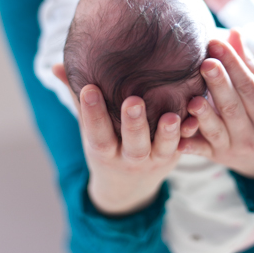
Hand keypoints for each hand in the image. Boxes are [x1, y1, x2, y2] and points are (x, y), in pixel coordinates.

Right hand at [74, 85, 197, 215]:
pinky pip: (185, 146)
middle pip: (132, 144)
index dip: (91, 113)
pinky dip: (191, 133)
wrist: (129, 187)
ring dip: (168, 133)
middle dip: (133, 124)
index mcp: (103, 150)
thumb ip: (78, 98)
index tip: (89, 88)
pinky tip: (196, 116)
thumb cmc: (106, 144)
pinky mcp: (175, 156)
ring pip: (162, 148)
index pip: (96, 132)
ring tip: (173, 115)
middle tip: (134, 101)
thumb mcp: (88, 127)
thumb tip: (57, 65)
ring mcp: (154, 159)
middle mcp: (129, 157)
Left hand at [179, 30, 253, 179]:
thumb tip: (234, 32)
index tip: (216, 43)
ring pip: (216, 131)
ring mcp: (233, 148)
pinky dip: (189, 144)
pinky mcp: (216, 157)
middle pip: (232, 107)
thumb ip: (248, 65)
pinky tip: (177, 137)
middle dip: (219, 85)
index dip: (233, 64)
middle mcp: (252, 133)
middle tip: (205, 63)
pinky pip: (201, 151)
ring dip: (203, 115)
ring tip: (193, 99)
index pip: (249, 86)